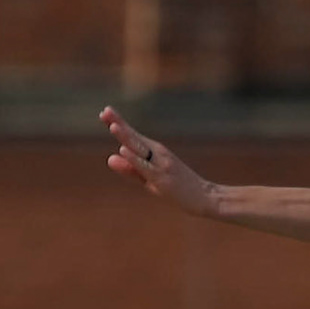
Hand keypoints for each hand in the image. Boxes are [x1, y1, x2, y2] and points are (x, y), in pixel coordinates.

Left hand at [101, 106, 215, 215]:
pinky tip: (123, 149)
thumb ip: (131, 170)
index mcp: (154, 152)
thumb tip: (110, 158)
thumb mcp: (150, 179)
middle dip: (119, 124)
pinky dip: (134, 158)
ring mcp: (161, 164)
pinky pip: (146, 167)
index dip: (118, 123)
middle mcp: (158, 153)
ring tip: (113, 126)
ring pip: (140, 149)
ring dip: (126, 136)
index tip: (104, 112)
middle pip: (135, 137)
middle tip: (105, 111)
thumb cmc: (178, 189)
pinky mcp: (163, 178)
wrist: (205, 198)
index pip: (133, 135)